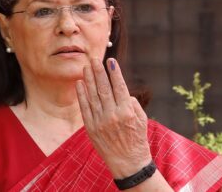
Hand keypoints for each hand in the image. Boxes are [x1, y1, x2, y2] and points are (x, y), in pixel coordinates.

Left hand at [76, 58, 151, 178]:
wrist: (128, 163)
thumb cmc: (137, 139)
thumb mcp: (142, 120)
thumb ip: (132, 103)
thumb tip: (123, 91)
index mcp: (127, 111)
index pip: (119, 87)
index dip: (114, 72)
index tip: (110, 60)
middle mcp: (112, 115)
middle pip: (104, 88)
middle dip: (99, 71)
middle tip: (94, 59)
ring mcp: (100, 121)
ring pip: (93, 95)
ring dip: (89, 79)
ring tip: (86, 67)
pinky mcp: (91, 128)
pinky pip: (85, 108)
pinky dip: (81, 95)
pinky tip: (80, 84)